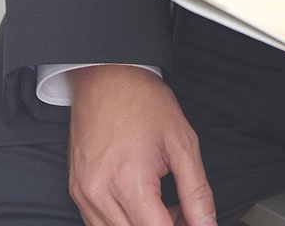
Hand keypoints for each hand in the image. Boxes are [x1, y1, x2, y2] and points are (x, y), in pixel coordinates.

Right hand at [68, 64, 215, 225]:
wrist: (107, 75)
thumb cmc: (142, 101)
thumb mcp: (182, 142)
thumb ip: (197, 192)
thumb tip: (207, 225)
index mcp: (129, 182)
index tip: (193, 221)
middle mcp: (100, 194)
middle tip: (182, 210)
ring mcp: (84, 195)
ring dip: (143, 225)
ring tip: (161, 203)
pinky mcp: (77, 191)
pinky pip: (100, 224)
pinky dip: (123, 221)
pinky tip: (140, 201)